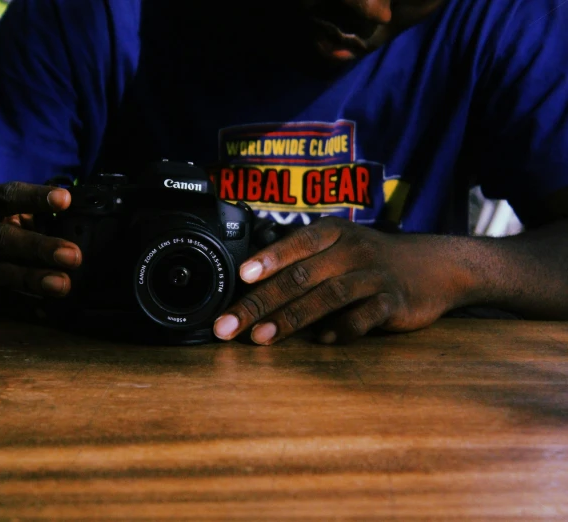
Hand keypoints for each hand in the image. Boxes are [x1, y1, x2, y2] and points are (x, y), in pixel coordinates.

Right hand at [0, 181, 80, 296]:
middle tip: (73, 255)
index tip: (66, 200)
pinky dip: (23, 306)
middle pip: (1, 238)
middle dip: (38, 247)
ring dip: (32, 280)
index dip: (35, 197)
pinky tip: (47, 311)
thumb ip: (30, 213)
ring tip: (63, 285)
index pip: (7, 196)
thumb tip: (76, 224)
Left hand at [213, 217, 464, 344]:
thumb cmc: (369, 261)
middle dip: (259, 303)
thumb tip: (249, 290)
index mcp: (332, 233)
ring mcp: (374, 275)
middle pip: (300, 276)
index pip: (294, 244)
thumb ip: (301, 263)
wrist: (434, 267)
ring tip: (261, 338)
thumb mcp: (337, 248)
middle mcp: (351, 250)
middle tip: (228, 326)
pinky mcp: (394, 301)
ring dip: (290, 319)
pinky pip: (364, 317)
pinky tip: (322, 341)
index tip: (241, 278)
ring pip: (327, 296)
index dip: (267, 261)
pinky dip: (342, 329)